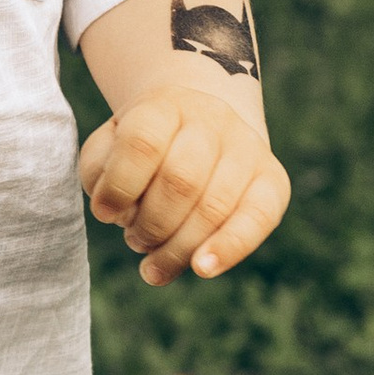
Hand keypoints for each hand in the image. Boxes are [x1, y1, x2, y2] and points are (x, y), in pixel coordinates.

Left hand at [78, 81, 290, 284]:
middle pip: (181, 181)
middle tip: (135, 240)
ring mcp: (247, 147)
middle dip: (150, 225)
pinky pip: (259, 217)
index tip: (104, 214)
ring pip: (214, 207)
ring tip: (154, 263)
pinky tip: (202, 269)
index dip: (119, 186)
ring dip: (177, 248)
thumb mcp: (111, 145)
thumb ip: (100, 172)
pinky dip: (230, 248)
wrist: (200, 125)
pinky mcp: (273, 178)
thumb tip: (113, 211)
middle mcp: (212, 119)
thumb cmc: (145, 148)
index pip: (142, 142)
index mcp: (165, 106)